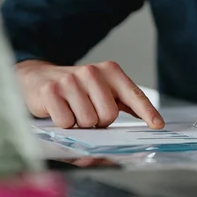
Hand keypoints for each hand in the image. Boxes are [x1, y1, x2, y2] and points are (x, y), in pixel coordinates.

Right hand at [15, 60, 163, 128]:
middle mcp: (92, 72)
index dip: (147, 112)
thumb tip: (145, 125)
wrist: (38, 78)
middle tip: (89, 113)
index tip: (158, 125)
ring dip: (80, 124)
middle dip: (100, 122)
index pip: (133, 94)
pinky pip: (66, 123)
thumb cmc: (76, 89)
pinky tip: (60, 111)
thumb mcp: (102, 91)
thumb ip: (122, 104)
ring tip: (73, 110)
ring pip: (88, 121)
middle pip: (109, 115)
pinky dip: (64, 124)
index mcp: (110, 71)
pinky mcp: (51, 91)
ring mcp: (70, 81)